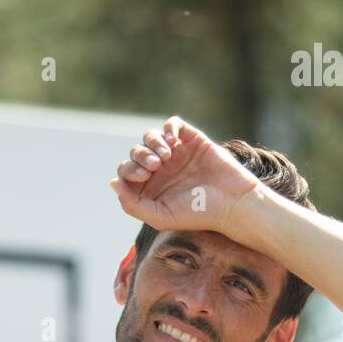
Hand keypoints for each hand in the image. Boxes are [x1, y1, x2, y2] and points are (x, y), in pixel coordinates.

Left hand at [108, 116, 261, 236]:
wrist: (231, 201)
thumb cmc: (197, 213)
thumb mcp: (159, 216)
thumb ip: (132, 204)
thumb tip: (112, 182)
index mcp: (150, 189)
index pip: (126, 172)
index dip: (130, 170)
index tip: (145, 176)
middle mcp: (160, 171)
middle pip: (136, 152)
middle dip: (141, 156)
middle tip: (156, 166)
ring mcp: (176, 154)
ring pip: (150, 137)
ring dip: (153, 143)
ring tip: (166, 157)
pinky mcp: (191, 140)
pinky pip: (172, 124)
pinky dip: (169, 128)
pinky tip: (173, 141)